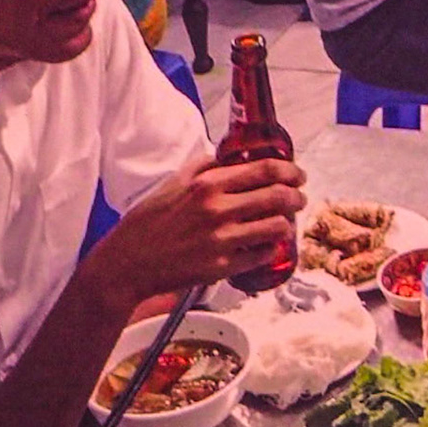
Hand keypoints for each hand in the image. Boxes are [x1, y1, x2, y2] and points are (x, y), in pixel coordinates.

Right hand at [87, 156, 306, 306]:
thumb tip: (229, 159)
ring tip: (284, 223)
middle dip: (297, 197)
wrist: (129, 262)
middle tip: (299, 198)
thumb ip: (204, 167)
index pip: (265, 170)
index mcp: (208, 185)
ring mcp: (222, 240)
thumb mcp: (173, 183)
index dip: (290, 170)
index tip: (298, 174)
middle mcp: (218, 210)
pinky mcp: (222, 267)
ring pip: (277, 227)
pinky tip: (266, 244)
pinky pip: (262, 255)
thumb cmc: (149, 222)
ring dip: (287, 223)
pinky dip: (270, 248)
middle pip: (279, 196)